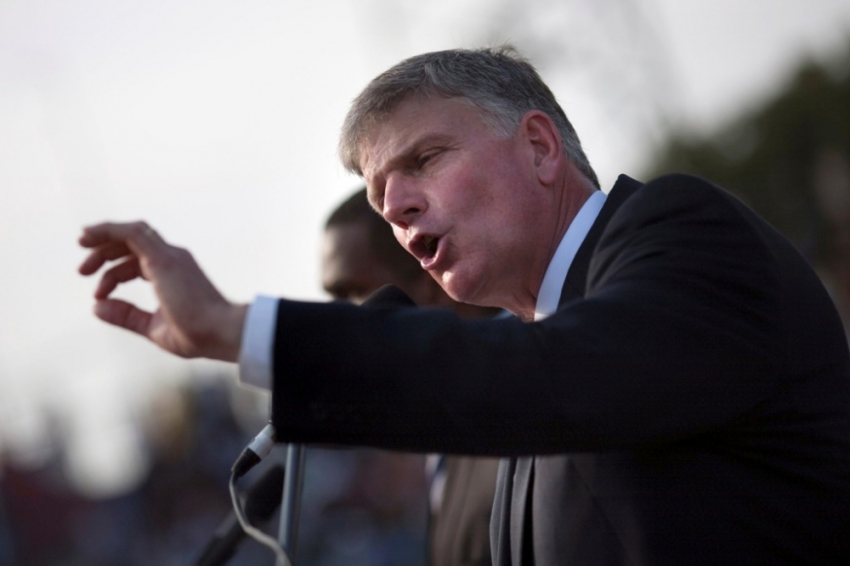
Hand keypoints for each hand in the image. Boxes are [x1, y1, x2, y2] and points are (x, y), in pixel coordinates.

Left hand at [78, 221, 247, 361]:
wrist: (219, 332)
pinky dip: (108, 229)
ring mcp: (170, 256)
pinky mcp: (164, 257)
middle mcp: (173, 259)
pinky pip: (132, 233)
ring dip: (102, 239)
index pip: (137, 262)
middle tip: (82, 272)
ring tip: (82, 252)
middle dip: (103, 253)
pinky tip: (89, 235)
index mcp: (174, 274)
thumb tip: (96, 306)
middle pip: (132, 244)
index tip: (98, 294)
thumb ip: (126, 315)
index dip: (113, 275)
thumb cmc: (196, 334)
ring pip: (131, 234)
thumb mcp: (152, 326)